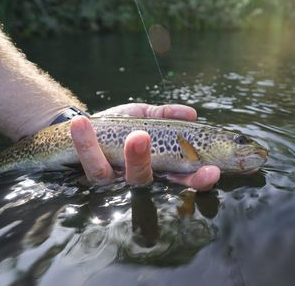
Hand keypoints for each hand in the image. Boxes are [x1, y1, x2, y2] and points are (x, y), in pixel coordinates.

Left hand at [69, 103, 219, 190]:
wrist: (83, 126)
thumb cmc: (121, 124)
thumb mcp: (145, 115)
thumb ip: (166, 114)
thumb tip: (190, 114)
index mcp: (158, 167)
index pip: (182, 179)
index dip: (198, 179)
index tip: (212, 171)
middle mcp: (135, 177)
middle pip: (144, 179)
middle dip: (143, 161)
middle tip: (142, 137)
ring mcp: (109, 178)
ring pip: (108, 175)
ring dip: (107, 153)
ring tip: (112, 129)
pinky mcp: (88, 173)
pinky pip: (88, 163)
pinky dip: (84, 143)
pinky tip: (82, 123)